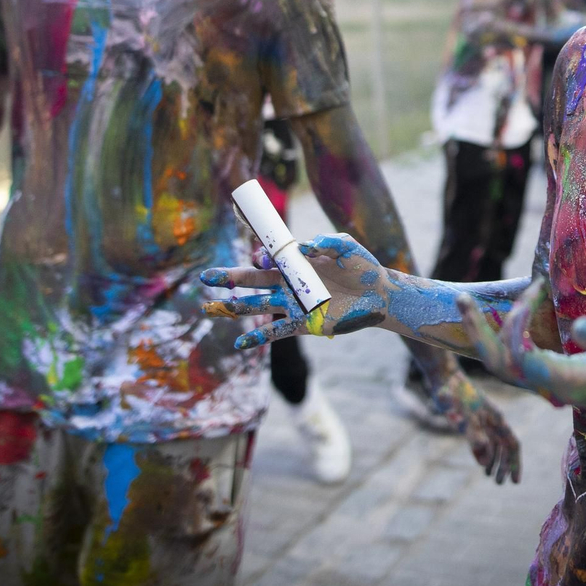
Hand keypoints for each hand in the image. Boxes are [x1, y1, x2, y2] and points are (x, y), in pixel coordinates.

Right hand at [201, 233, 390, 347]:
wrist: (378, 295)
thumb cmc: (362, 267)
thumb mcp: (346, 247)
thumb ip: (326, 242)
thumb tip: (305, 246)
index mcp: (298, 261)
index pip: (269, 256)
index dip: (259, 254)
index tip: (260, 255)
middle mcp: (291, 282)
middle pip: (254, 279)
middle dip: (230, 277)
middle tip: (207, 275)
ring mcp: (295, 303)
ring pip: (259, 305)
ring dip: (238, 307)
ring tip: (215, 308)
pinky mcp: (304, 323)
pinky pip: (276, 331)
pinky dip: (258, 336)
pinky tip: (240, 343)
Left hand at [426, 369, 520, 483]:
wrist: (444, 378)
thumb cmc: (455, 396)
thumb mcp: (463, 417)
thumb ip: (474, 437)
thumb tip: (483, 460)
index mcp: (497, 419)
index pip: (512, 445)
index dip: (515, 464)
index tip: (514, 482)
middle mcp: (493, 420)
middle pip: (505, 447)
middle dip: (504, 466)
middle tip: (498, 483)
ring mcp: (484, 420)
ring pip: (495, 444)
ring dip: (494, 461)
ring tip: (490, 477)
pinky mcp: (472, 420)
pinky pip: (484, 440)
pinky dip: (484, 453)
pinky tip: (480, 463)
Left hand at [457, 281, 585, 412]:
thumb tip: (578, 326)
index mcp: (567, 384)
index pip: (521, 357)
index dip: (518, 324)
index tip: (535, 289)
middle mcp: (551, 387)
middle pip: (499, 366)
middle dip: (477, 332)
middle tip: (460, 298)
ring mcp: (550, 383)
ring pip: (503, 365)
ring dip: (484, 334)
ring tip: (467, 303)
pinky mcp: (553, 375)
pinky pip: (515, 359)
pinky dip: (501, 336)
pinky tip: (498, 315)